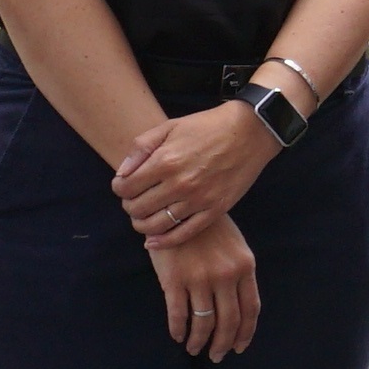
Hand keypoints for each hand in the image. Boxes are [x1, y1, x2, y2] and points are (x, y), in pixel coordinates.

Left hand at [112, 100, 276, 243]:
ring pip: (156, 225)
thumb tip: (121, 173)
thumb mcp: (170, 126)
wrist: (250, 132)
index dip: (119, 189)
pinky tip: (153, 241)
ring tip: (142, 218)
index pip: (126, 188)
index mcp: (165, 161)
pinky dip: (164, 241)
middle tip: (133, 201)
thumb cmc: (207, 126)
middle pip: (138, 208)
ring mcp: (198, 200)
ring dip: (142, 224)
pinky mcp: (215, 210)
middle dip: (129, 206)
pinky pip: (183, 234)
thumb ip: (141, 147)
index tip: (122, 186)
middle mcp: (180, 184)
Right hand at [148, 211, 260, 360]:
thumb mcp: (234, 245)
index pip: (250, 309)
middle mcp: (225, 275)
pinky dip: (178, 330)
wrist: (175, 207)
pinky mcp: (174, 280)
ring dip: (199, 341)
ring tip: (194, 349)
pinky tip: (177, 335)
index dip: (245, 333)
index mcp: (244, 266)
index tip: (239, 347)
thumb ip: (240, 273)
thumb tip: (240, 308)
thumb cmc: (206, 227)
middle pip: (228, 321)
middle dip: (222, 344)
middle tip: (216, 356)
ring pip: (203, 322)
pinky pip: (178, 315)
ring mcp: (200, 278)